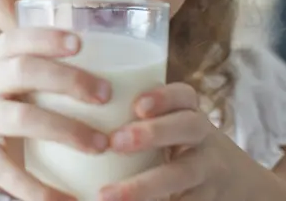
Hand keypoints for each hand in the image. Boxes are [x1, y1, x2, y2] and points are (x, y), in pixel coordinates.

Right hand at [0, 28, 112, 200]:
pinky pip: (11, 174)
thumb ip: (16, 71)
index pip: (15, 39)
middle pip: (24, 71)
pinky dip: (42, 190)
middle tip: (106, 94)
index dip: (47, 38)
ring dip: (67, 130)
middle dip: (68, 80)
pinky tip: (70, 200)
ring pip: (23, 119)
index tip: (80, 42)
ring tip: (100, 144)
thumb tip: (83, 69)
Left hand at [98, 83, 249, 200]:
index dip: (163, 96)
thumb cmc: (175, 148)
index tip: (137, 104)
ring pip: (183, 176)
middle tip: (115, 142)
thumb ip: (123, 117)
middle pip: (188, 128)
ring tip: (106, 196)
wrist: (237, 188)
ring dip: (144, 187)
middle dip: (152, 133)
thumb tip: (48, 106)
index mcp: (188, 115)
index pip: (184, 95)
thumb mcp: (165, 127)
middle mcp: (203, 140)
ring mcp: (207, 174)